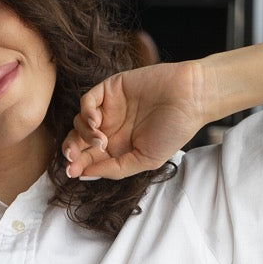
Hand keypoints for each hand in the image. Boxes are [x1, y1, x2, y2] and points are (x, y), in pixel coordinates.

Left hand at [62, 61, 207, 180]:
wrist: (191, 98)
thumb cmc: (173, 131)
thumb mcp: (145, 160)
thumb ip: (115, 169)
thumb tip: (84, 174)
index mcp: (117, 147)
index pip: (89, 157)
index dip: (78, 165)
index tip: (72, 172)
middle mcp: (111, 128)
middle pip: (78, 140)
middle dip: (72, 150)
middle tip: (72, 158)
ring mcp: (110, 108)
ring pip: (80, 122)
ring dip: (83, 134)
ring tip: (100, 140)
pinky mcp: (111, 89)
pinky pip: (88, 101)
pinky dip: (86, 112)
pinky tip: (96, 122)